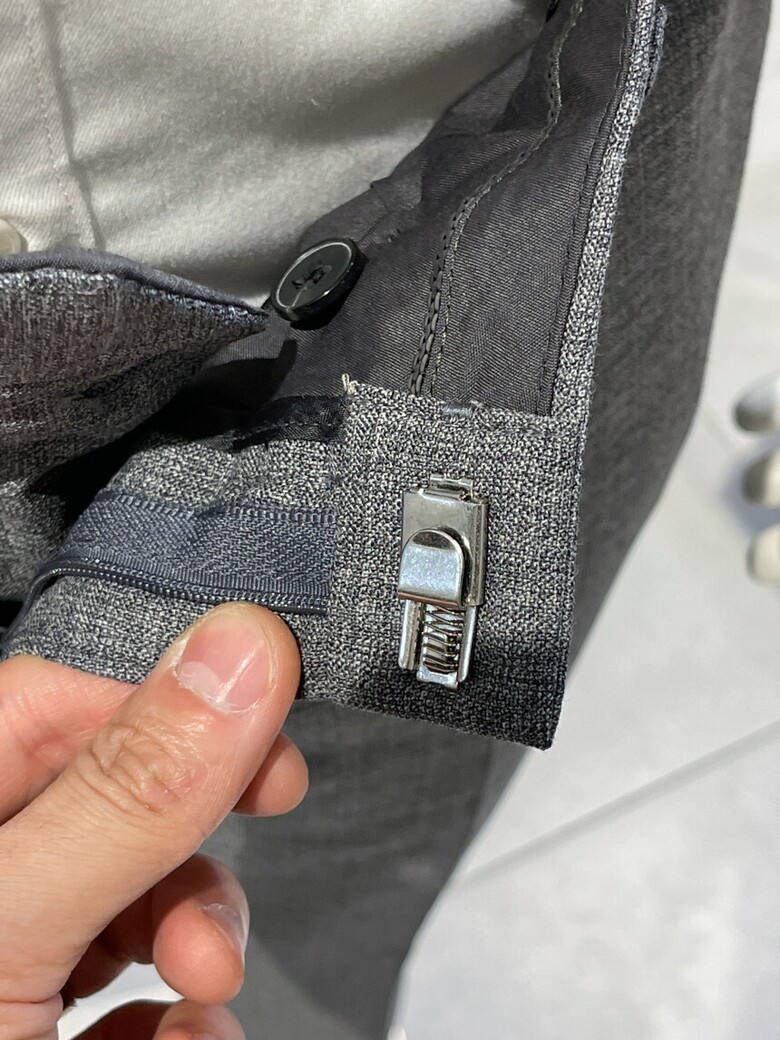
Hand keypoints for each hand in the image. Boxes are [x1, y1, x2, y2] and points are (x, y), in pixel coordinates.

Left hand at [0, 602, 303, 1039]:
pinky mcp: (52, 1012)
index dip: (171, 693)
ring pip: (137, 893)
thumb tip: (239, 651)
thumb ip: (130, 791)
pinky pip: (135, 989)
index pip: (62, 695)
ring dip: (200, 935)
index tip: (264, 712)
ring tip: (204, 985)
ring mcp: (18, 943)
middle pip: (120, 797)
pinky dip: (179, 1011)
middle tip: (272, 808)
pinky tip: (183, 1035)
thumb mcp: (17, 919)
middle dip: (197, 831)